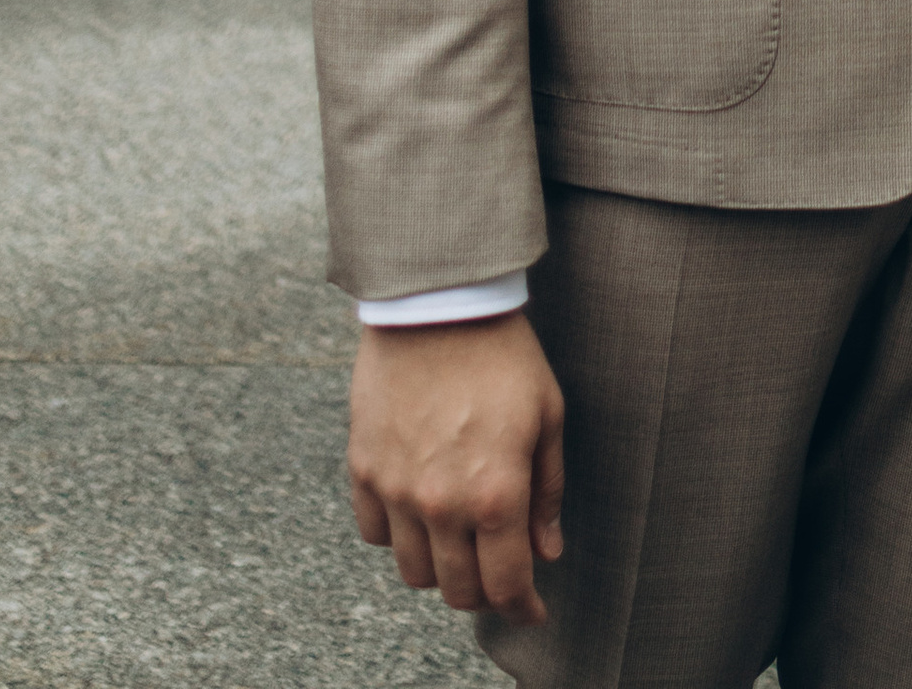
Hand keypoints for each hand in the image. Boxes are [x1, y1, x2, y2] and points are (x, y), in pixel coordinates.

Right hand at [348, 310, 564, 624]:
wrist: (438, 302)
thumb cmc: (503, 355)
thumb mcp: (547, 416)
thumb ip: (547, 492)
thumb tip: (546, 551)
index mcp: (497, 493)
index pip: (505, 586)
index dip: (522, 608)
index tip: (532, 609)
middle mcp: (442, 503)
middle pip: (458, 591)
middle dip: (485, 591)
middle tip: (499, 569)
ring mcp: (396, 490)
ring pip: (414, 572)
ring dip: (441, 567)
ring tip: (460, 537)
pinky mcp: (363, 469)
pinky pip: (376, 534)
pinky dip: (399, 535)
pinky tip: (420, 509)